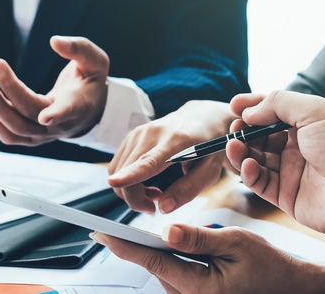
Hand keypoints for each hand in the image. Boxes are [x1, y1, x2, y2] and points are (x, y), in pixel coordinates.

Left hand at [0, 36, 108, 145]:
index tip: (45, 118)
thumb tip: (54, 41)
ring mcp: (47, 134)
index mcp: (80, 104)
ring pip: (18, 129)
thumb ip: (78, 48)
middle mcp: (63, 124)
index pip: (69, 110)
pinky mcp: (34, 138)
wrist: (90, 110)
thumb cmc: (91, 81)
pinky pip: (11, 138)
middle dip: (12, 90)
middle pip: (32, 114)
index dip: (58, 115)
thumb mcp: (95, 61)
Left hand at [91, 224, 311, 293]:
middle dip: (136, 247)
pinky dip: (168, 260)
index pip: (154, 261)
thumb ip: (199, 238)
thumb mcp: (237, 242)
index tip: (100, 234)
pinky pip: (174, 277)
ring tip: (144, 236)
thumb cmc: (270, 266)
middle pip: (155, 267)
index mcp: (201, 288)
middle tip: (111, 231)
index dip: (124, 246)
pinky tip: (171, 247)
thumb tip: (166, 230)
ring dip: (154, 253)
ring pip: (163, 271)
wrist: (291, 288)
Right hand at [107, 100, 234, 213]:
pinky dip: (127, 180)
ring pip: (118, 172)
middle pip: (127, 173)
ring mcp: (139, 132)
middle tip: (155, 206)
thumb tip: (163, 208)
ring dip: (131, 190)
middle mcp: (152, 133)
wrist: (203, 117)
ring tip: (156, 192)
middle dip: (135, 199)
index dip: (130, 175)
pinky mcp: (131, 135)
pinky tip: (146, 181)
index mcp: (176, 142)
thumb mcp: (210, 171)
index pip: (148, 161)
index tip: (114, 182)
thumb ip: (188, 189)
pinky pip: (118, 166)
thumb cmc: (209, 146)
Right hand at [226, 91, 324, 233]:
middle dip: (244, 131)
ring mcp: (290, 171)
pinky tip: (247, 165)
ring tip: (233, 147)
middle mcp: (296, 147)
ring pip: (255, 159)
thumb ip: (277, 103)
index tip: (234, 106)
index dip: (252, 108)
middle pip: (259, 137)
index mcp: (305, 124)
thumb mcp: (313, 109)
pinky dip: (249, 173)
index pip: (271, 112)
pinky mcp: (285, 194)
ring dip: (241, 152)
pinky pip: (260, 182)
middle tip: (234, 129)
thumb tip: (249, 111)